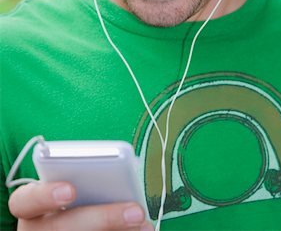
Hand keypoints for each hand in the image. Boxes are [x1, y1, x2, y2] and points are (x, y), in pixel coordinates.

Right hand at [9, 182, 153, 230]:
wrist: (72, 223)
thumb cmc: (70, 199)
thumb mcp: (69, 186)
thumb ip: (84, 179)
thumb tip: (119, 168)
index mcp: (30, 206)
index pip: (24, 200)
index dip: (45, 195)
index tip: (71, 190)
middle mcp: (36, 230)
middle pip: (60, 228)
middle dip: (102, 218)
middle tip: (135, 211)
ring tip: (145, 224)